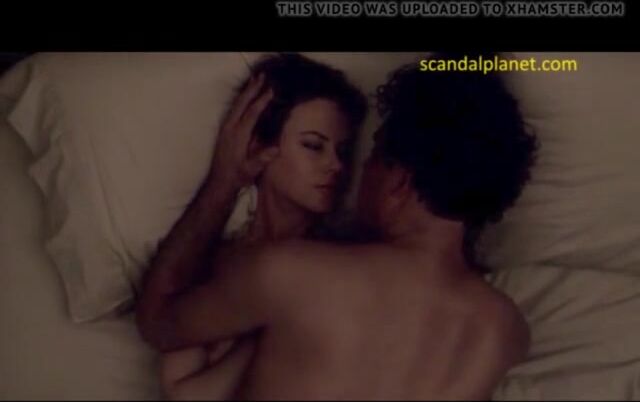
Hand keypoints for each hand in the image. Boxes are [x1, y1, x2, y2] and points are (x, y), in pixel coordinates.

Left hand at [209, 73, 278, 187]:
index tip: (270, 90)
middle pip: (242, 104)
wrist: (220, 181)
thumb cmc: (237, 176)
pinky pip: (234, 110)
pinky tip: (246, 98)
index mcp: (238, 135)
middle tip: (261, 76)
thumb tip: (276, 148)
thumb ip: (261, 159)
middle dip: (252, 89)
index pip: (251, 114)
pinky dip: (241, 100)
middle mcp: (230, 128)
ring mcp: (226, 128)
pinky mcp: (225, 130)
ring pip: (237, 105)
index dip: (261, 101)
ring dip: (246, 92)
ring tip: (254, 81)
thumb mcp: (250, 170)